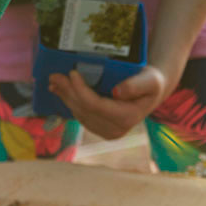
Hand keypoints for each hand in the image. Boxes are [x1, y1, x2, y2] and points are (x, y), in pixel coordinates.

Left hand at [47, 66, 168, 139]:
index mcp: (126, 118)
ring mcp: (105, 132)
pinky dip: (68, 101)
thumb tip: (116, 92)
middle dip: (68, 91)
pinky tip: (60, 90)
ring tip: (54, 81)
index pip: (96, 106)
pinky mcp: (98, 128)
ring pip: (78, 113)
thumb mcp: (150, 80)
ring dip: (64, 96)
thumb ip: (136, 85)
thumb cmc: (151, 83)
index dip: (81, 90)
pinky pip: (79, 114)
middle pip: (83, 110)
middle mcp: (115, 130)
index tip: (72, 73)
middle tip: (54, 75)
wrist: (150, 93)